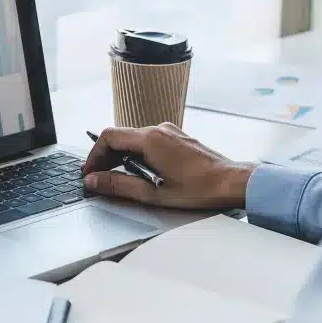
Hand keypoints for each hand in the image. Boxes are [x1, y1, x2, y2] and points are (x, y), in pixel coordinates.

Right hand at [81, 123, 254, 209]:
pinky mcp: (178, 138)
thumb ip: (118, 185)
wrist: (232, 182)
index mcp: (150, 139)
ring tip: (121, 180)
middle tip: (100, 179)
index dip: (94, 155)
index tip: (90, 172)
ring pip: (134, 139)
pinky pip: (149, 141)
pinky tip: (142, 174)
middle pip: (120, 137)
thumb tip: (94, 181)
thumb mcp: (152, 193)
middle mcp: (159, 129)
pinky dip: (138, 155)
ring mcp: (170, 132)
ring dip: (122, 157)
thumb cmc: (199, 189)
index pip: (109, 137)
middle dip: (106, 158)